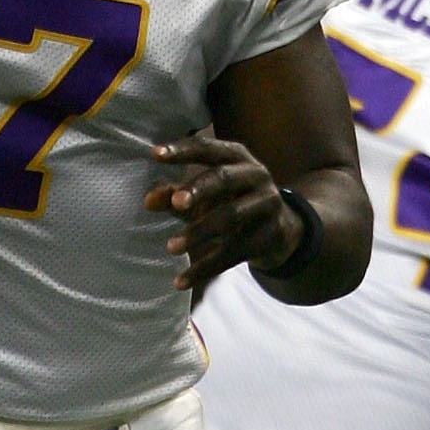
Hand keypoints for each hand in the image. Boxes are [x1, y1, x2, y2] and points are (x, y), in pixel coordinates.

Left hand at [146, 135, 308, 294]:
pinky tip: (182, 280)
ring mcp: (267, 204)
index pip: (207, 149)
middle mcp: (256, 174)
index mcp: (236, 156)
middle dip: (199, 189)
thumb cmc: (230, 201)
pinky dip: (206, 267)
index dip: (181, 150)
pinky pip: (235, 252)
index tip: (154, 154)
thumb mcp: (203, 196)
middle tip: (176, 203)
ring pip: (231, 216)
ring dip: (199, 232)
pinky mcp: (271, 235)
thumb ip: (174, 194)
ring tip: (171, 247)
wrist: (280, 230)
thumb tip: (148, 201)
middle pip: (224, 178)